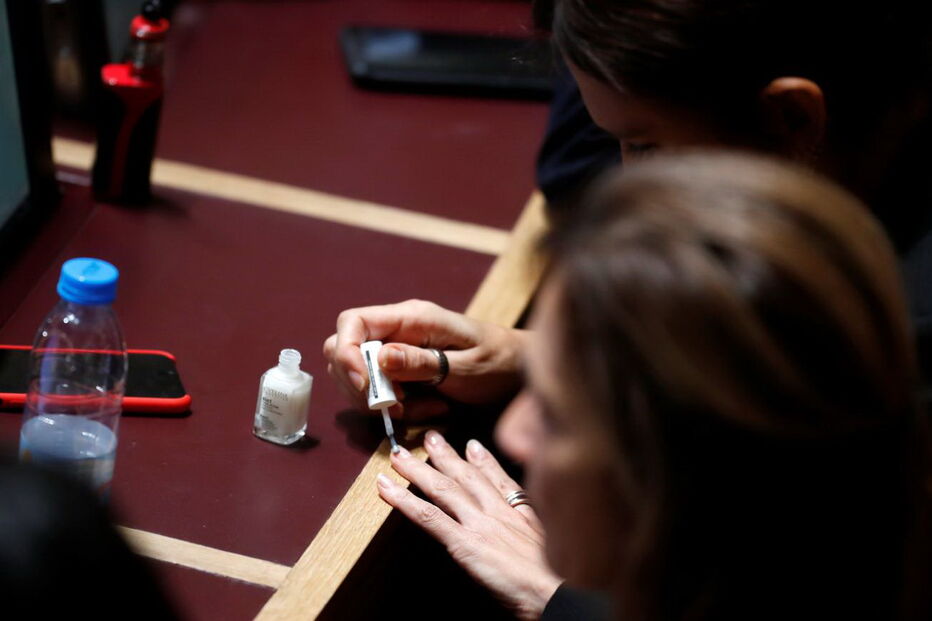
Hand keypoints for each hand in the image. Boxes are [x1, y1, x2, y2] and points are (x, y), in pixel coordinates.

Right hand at [323, 300, 526, 419]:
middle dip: (360, 386)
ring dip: (382, 401)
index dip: (346, 354)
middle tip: (396, 407)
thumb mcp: (466, 366)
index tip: (364, 387)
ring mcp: (398, 349)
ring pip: (358, 376)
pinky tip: (430, 408)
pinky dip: (398, 407)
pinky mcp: (402, 370)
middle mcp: (398, 329)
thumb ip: (424, 362)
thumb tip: (382, 358)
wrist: (520, 368)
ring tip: (423, 408)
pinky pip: (381, 391)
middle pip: (344, 350)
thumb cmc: (500, 361)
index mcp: (412, 317)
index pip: (352, 323)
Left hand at [377, 431, 559, 619]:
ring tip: (399, 455)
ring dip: (417, 469)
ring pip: (443, 489)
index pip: (498, 479)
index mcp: (523, 514)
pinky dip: (404, 500)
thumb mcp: (557, 547)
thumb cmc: (560, 579)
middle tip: (430, 438)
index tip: (472, 446)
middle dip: (446, 455)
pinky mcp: (464, 543)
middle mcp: (499, 512)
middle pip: (468, 476)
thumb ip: (538, 533)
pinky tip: (387, 489)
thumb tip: (533, 533)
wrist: (559, 594)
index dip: (484, 461)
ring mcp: (480, 524)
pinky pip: (428, 517)